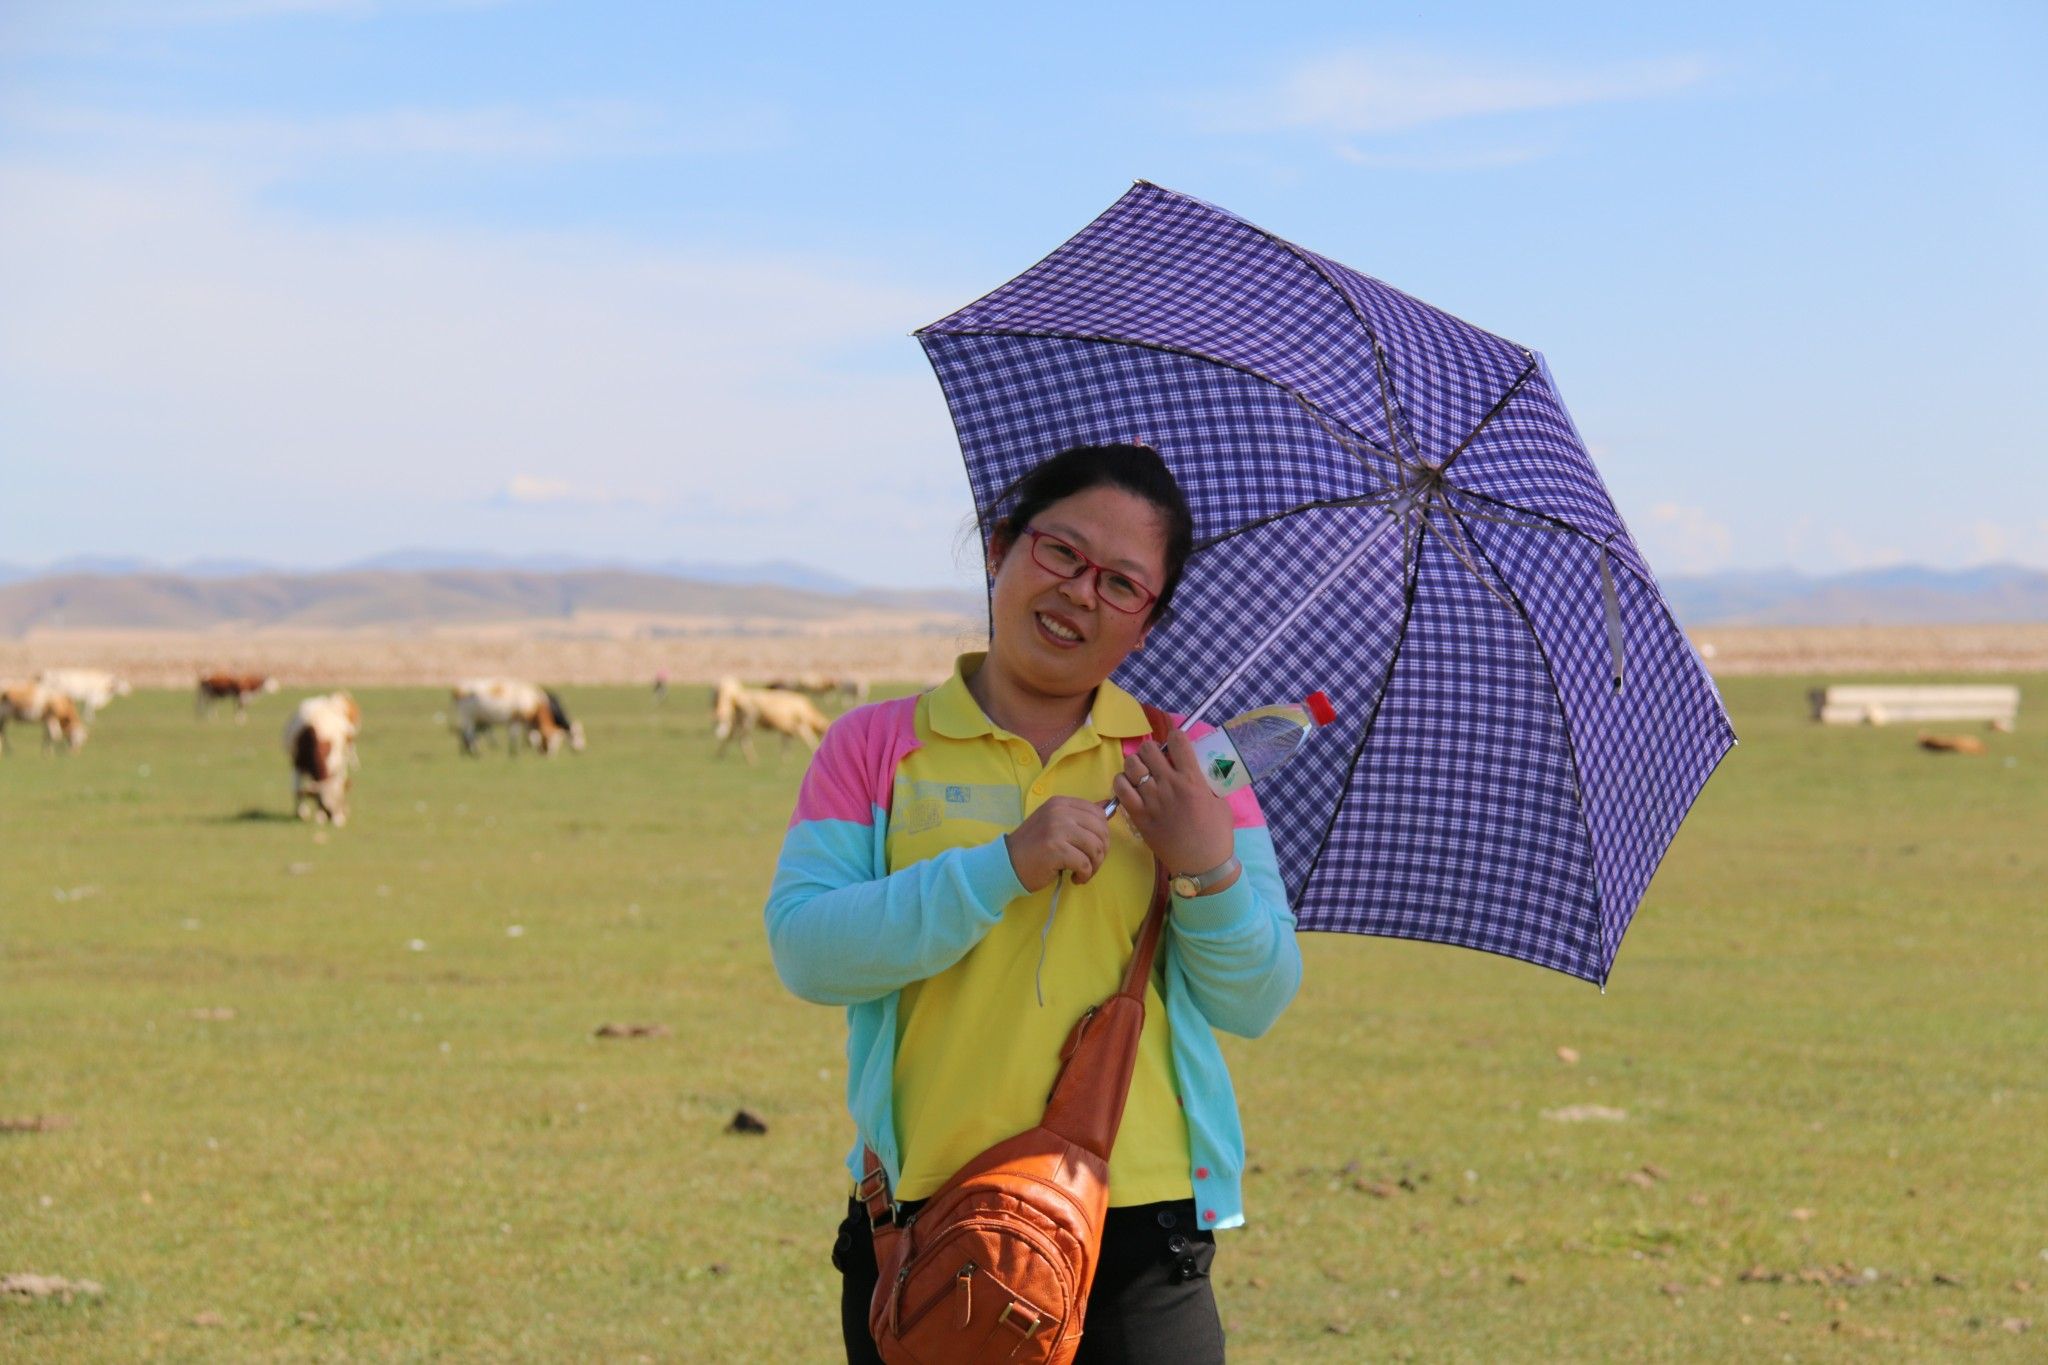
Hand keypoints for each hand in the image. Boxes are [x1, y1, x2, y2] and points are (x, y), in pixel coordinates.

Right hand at [1004, 795, 1111, 891]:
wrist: (1007, 863)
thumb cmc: (1033, 846)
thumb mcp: (1055, 824)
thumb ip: (1079, 816)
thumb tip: (1108, 807)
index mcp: (1060, 803)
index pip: (1098, 813)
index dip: (1102, 834)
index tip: (1093, 848)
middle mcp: (1059, 812)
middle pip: (1101, 830)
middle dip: (1102, 851)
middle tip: (1090, 864)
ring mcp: (1057, 829)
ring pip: (1096, 847)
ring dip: (1094, 866)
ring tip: (1083, 873)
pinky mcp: (1056, 850)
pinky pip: (1085, 863)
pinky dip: (1084, 875)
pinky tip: (1075, 878)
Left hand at [1110, 729, 1235, 882]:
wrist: (1201, 865)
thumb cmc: (1216, 835)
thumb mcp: (1219, 803)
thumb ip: (1205, 785)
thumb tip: (1196, 773)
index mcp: (1192, 779)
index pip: (1178, 740)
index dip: (1175, 735)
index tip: (1175, 740)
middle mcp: (1169, 785)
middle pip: (1149, 749)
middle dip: (1152, 749)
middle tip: (1156, 759)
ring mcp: (1151, 800)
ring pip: (1131, 765)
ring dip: (1135, 764)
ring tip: (1141, 772)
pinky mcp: (1138, 815)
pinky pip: (1120, 788)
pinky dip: (1122, 782)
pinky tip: (1130, 787)